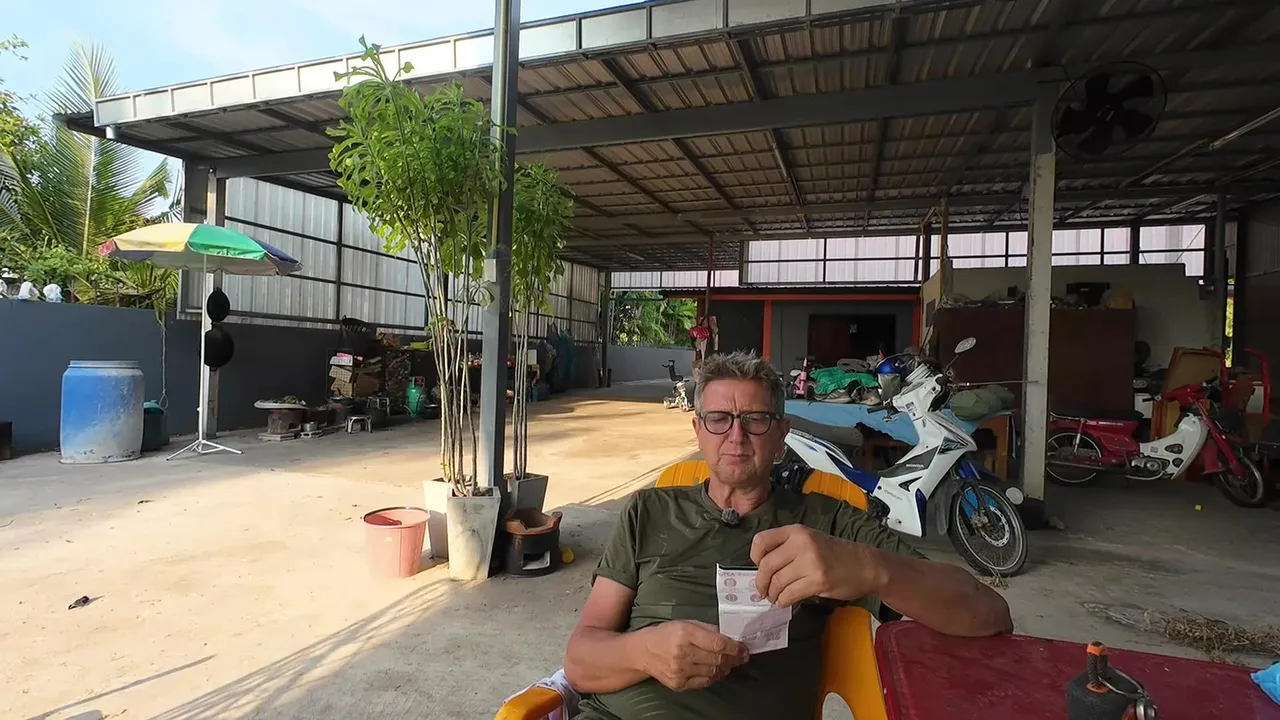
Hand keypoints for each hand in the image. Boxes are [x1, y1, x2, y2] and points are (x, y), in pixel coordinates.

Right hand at [639, 620, 749, 691]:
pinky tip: (717, 671)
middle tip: (742, 657)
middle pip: (718, 659)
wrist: (643, 651)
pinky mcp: (678, 684)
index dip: (735, 648)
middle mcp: (682, 653)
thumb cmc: (666, 634)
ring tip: (730, 663)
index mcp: (685, 633)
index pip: (718, 643)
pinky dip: (714, 677)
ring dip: (726, 668)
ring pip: (713, 672)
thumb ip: (707, 629)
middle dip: (734, 659)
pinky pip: (704, 682)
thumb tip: (729, 637)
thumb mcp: (686, 623)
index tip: (744, 648)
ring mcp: (680, 671)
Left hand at [751, 524, 886, 607]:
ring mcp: (810, 562)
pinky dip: (783, 601)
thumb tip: (762, 569)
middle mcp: (801, 543)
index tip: (758, 567)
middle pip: (767, 565)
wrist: (866, 565)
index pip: (761, 540)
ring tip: (774, 597)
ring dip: (772, 594)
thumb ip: (787, 549)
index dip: (754, 557)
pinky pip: (790, 594)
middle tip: (762, 591)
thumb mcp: (809, 541)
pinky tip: (785, 601)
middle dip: (761, 582)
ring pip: (777, 582)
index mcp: (796, 531)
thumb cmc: (835, 554)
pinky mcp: (818, 580)